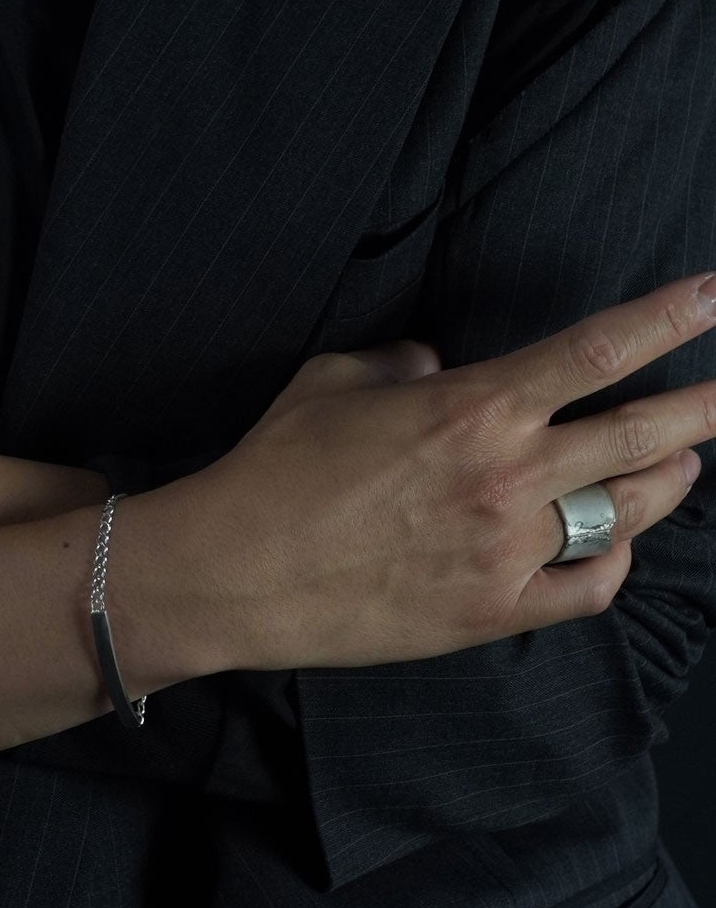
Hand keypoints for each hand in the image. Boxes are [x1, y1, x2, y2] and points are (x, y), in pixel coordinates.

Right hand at [182, 272, 715, 673]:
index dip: (666, 319)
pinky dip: (613, 561)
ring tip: (683, 460)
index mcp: (472, 406)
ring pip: (626, 512)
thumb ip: (402, 362)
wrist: (238, 569)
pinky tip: (616, 544)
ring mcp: (508, 550)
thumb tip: (437, 367)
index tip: (711, 296)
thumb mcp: (333, 379)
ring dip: (666, 480)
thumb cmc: (277, 465)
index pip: (595, 351)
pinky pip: (588, 587)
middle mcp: (507, 476)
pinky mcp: (494, 611)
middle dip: (703, 405)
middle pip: (641, 433)